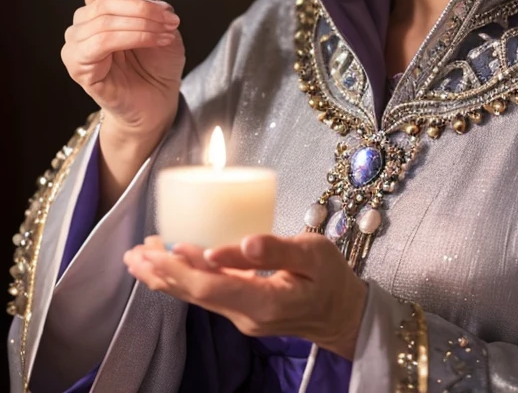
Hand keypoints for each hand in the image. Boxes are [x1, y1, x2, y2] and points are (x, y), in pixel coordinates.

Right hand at [62, 0, 184, 137]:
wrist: (157, 101)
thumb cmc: (156, 64)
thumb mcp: (160, 26)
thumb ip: (152, 7)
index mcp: (94, 13)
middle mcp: (79, 28)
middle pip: (103, 3)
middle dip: (143, 7)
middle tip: (170, 17)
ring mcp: (75, 49)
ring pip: (104, 21)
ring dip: (143, 22)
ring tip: (167, 31)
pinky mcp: (79, 69)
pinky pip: (103, 42)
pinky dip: (135, 36)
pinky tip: (157, 40)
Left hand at [124, 233, 367, 359]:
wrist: (344, 315)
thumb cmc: (332, 279)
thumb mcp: (314, 254)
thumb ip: (276, 249)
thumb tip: (239, 242)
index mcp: (263, 301)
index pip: (212, 286)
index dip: (183, 268)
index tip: (161, 249)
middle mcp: (245, 315)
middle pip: (195, 294)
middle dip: (161, 273)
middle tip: (132, 253)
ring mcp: (241, 316)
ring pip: (196, 296)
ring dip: (165, 276)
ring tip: (138, 258)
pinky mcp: (242, 310)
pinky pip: (206, 294)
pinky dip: (183, 278)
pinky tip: (169, 266)